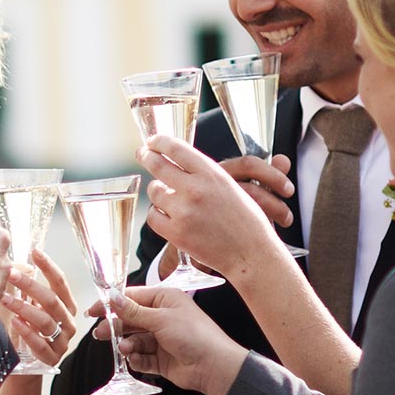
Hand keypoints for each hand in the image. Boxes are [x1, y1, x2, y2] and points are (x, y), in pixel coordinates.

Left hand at [0, 249, 79, 366]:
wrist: (27, 366)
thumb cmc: (28, 331)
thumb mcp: (31, 308)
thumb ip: (29, 291)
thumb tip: (16, 265)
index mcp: (66, 306)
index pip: (61, 282)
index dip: (49, 266)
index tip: (34, 252)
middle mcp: (68, 322)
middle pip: (52, 300)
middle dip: (30, 285)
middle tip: (10, 274)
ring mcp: (62, 341)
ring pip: (46, 321)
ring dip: (24, 307)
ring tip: (5, 299)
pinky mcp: (52, 358)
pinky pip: (41, 344)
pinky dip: (27, 332)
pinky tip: (15, 323)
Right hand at [90, 285, 247, 394]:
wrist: (213, 366)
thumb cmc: (195, 335)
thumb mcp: (161, 319)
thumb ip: (133, 311)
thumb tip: (113, 298)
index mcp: (164, 299)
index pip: (131, 298)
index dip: (112, 304)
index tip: (94, 310)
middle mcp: (162, 317)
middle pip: (130, 320)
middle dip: (116, 327)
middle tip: (101, 333)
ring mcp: (162, 339)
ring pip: (134, 340)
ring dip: (127, 345)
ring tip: (125, 350)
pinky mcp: (161, 359)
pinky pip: (142, 357)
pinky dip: (136, 359)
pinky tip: (136, 360)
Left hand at [138, 136, 295, 277]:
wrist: (251, 253)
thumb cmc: (244, 220)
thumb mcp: (229, 186)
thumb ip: (203, 174)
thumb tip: (174, 161)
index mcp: (211, 174)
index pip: (176, 148)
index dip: (159, 141)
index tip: (152, 141)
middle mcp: (196, 189)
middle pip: (157, 165)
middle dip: (147, 157)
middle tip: (143, 154)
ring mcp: (184, 211)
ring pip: (154, 192)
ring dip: (159, 193)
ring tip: (172, 199)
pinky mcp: (176, 232)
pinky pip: (153, 216)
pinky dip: (158, 215)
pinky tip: (170, 217)